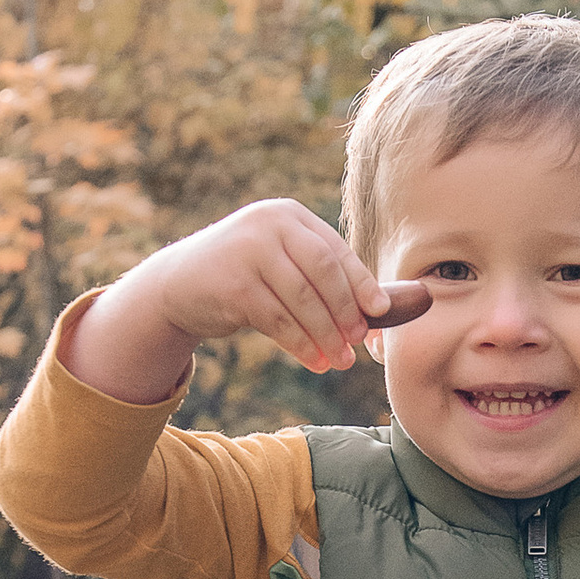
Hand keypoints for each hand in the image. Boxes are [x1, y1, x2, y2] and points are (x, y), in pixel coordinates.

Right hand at [64, 199, 430, 404]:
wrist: (179, 286)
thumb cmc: (247, 279)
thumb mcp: (287, 269)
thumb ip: (332, 281)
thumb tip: (400, 305)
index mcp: (291, 216)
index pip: (336, 251)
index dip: (362, 286)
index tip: (379, 316)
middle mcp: (270, 224)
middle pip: (323, 272)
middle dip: (345, 312)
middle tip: (357, 344)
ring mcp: (248, 250)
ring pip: (301, 299)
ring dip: (324, 335)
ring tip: (337, 362)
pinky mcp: (231, 282)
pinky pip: (276, 318)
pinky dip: (298, 343)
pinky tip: (312, 362)